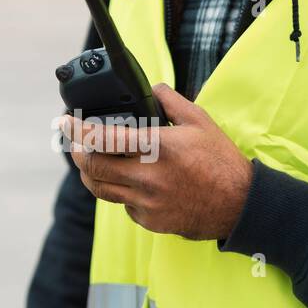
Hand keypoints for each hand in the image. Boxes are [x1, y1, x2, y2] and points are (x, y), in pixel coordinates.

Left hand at [56, 83, 253, 240]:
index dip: (76, 129)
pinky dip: (118, 190)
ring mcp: (147, 203)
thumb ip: (170, 100)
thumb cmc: (221, 162)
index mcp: (157, 147)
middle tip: (74, 141)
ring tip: (90, 158)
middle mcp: (148, 177)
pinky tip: (126, 180)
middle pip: (92, 166)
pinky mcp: (150, 221)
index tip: (65, 122)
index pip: (102, 139)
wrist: (242, 206)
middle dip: (76, 150)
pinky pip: (122, 204)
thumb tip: (152, 87)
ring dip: (89, 172)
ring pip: (100, 188)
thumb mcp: (200, 121)